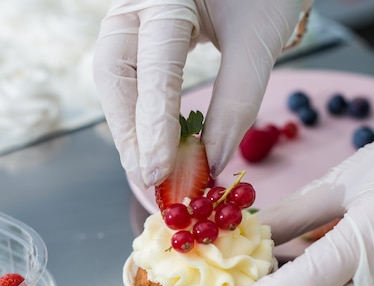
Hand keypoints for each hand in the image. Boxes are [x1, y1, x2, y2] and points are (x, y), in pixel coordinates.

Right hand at [93, 0, 308, 187]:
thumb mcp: (258, 40)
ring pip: (115, 80)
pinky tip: (153, 143)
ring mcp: (131, 16)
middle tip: (149, 179)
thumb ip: (236, 100)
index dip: (154, 125)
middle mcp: (136, 3)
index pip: (153, 68)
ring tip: (151, 171)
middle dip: (130, 133)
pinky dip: (140, 113)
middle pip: (115, 76)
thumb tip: (211, 162)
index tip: (159, 172)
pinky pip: (128, 77)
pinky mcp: (136, 32)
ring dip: (131, 129)